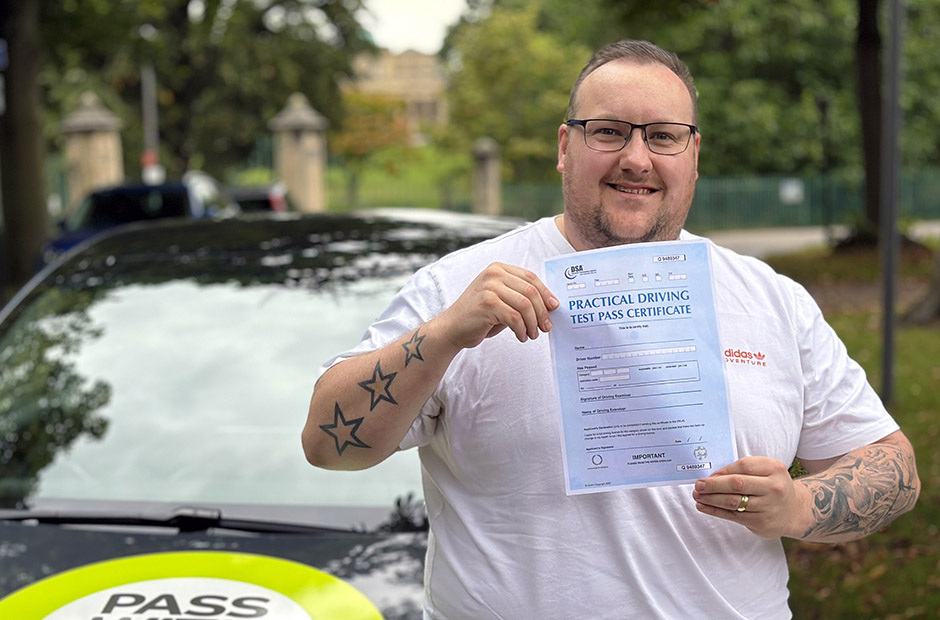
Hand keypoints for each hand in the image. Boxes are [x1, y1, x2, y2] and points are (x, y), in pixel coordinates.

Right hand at [435, 262, 558, 350]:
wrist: (452, 328)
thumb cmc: (479, 316)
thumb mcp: (501, 299)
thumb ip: (520, 297)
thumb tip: (549, 305)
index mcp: (498, 269)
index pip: (530, 277)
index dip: (546, 293)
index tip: (554, 307)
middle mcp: (494, 274)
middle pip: (531, 291)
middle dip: (542, 312)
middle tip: (546, 327)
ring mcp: (489, 287)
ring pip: (525, 305)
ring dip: (533, 323)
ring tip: (532, 334)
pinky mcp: (487, 304)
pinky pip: (515, 318)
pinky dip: (522, 330)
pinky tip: (521, 336)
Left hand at [692, 457, 811, 538]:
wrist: (794, 511)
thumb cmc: (773, 486)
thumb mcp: (767, 471)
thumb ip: (744, 470)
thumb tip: (713, 476)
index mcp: (774, 468)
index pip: (743, 466)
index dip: (723, 470)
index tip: (708, 475)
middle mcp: (773, 487)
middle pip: (737, 484)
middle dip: (713, 485)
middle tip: (698, 485)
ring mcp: (768, 506)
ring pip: (733, 502)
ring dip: (710, 499)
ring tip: (697, 496)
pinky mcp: (761, 523)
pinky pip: (733, 516)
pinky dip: (715, 511)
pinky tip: (703, 507)